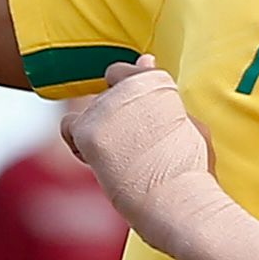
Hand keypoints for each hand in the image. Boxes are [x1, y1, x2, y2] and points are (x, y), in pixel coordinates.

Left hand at [60, 57, 211, 227]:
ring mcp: (106, 106)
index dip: (129, 102)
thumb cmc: (190, 170)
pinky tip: (98, 160)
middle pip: (105, 97)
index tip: (141, 125)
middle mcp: (128, 85)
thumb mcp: (187, 121)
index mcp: (155, 80)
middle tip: (136, 151)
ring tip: (122, 159)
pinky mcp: (87, 130)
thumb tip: (144, 59)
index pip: (124, 73)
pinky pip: (68, 127)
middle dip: (115, 121)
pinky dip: (76, 142)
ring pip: (88, 111)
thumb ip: (161, 92)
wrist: (178, 201)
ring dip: (98, 132)